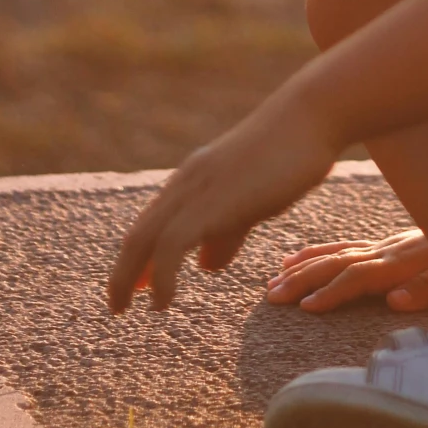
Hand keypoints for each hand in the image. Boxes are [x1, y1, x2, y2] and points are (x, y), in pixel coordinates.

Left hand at [107, 86, 334, 311]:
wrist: (310, 118)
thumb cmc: (291, 155)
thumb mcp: (253, 199)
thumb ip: (228, 230)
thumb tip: (205, 264)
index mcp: (194, 179)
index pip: (152, 222)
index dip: (138, 257)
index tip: (135, 286)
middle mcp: (187, 182)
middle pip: (138, 233)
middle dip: (122, 273)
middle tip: (117, 306)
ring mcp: (197, 189)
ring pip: (145, 239)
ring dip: (129, 277)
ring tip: (132, 309)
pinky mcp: (212, 201)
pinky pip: (170, 244)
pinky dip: (160, 275)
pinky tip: (163, 299)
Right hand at [266, 227, 427, 313]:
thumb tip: (394, 300)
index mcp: (407, 261)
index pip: (361, 276)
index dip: (333, 291)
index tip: (305, 307)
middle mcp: (391, 250)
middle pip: (340, 262)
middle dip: (304, 278)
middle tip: (272, 295)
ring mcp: (387, 244)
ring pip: (337, 252)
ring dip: (304, 265)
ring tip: (274, 279)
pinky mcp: (387, 243)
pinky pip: (345, 245)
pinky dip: (319, 251)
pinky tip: (296, 257)